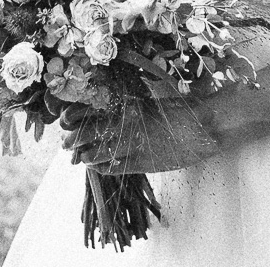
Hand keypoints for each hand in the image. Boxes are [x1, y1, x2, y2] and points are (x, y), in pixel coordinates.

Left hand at [60, 94, 218, 174]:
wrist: (204, 125)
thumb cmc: (179, 109)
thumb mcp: (151, 101)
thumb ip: (130, 104)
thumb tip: (106, 106)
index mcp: (129, 102)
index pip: (90, 110)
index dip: (72, 118)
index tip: (64, 122)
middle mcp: (128, 122)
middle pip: (88, 132)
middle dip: (73, 140)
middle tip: (65, 144)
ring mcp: (134, 143)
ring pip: (97, 153)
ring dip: (85, 156)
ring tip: (79, 157)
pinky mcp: (142, 162)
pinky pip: (114, 168)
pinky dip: (102, 167)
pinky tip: (98, 166)